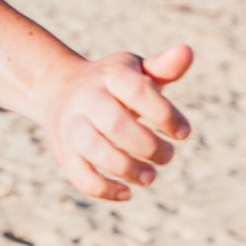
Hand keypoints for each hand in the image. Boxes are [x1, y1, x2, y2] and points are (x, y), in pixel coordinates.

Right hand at [37, 45, 192, 200]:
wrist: (58, 88)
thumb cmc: (112, 82)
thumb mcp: (136, 70)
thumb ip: (163, 67)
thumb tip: (187, 52)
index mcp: (110, 76)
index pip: (138, 91)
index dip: (165, 114)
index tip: (184, 133)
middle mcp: (87, 98)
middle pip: (115, 124)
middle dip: (148, 146)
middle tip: (168, 157)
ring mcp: (71, 125)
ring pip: (94, 149)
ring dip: (127, 168)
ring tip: (150, 177)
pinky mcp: (63, 151)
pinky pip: (79, 174)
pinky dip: (103, 189)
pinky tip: (126, 193)